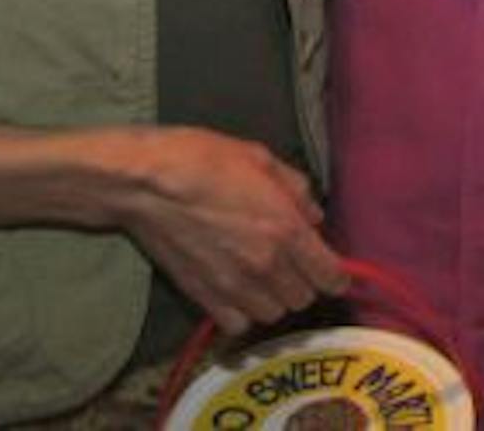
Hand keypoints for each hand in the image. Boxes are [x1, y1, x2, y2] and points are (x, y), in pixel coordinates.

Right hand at [113, 128, 347, 337]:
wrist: (148, 184)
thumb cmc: (205, 159)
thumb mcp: (261, 158)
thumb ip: (296, 190)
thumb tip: (314, 216)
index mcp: (286, 230)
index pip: (330, 277)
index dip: (335, 274)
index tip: (328, 266)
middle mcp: (266, 266)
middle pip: (303, 299)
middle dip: (303, 282)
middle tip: (290, 261)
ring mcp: (234, 287)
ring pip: (273, 314)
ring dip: (273, 299)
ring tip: (262, 277)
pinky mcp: (204, 298)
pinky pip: (237, 325)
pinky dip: (242, 314)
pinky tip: (236, 291)